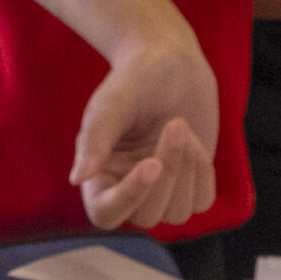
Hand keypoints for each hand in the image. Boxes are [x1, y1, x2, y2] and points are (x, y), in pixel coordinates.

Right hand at [71, 28, 220, 229]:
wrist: (172, 64)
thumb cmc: (134, 80)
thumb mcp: (112, 103)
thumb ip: (95, 140)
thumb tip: (77, 178)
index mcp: (99, 175)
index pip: (105, 213)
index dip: (129, 197)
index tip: (151, 163)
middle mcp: (127, 189)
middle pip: (147, 215)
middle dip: (168, 172)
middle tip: (174, 123)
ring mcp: (160, 192)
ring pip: (177, 213)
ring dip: (187, 169)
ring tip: (181, 126)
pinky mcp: (190, 187)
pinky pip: (201, 201)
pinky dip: (203, 172)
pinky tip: (194, 141)